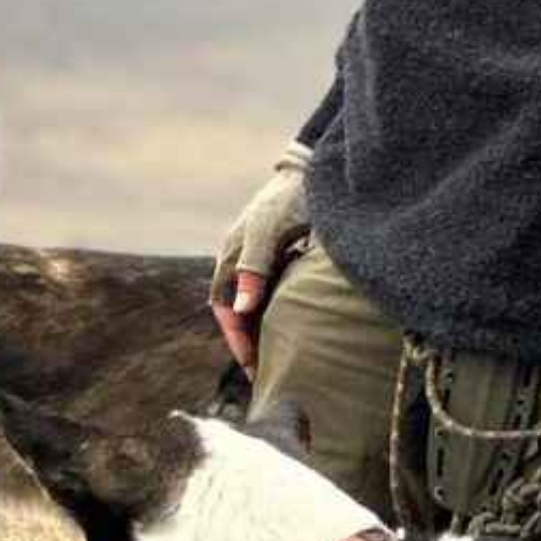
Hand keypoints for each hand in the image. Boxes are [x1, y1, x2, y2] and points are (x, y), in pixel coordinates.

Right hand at [209, 143, 311, 368]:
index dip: (236, 338)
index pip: (225, 307)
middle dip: (247, 340)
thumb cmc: (290, 198)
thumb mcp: (268, 232)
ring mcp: (261, 258)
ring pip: (254, 303)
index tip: (252, 365)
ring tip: (279, 355)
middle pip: (237, 309)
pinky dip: (278, 312)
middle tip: (265, 370)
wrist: (315, 169)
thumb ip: (253, 269)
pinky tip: (295, 326)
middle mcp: (242, 259)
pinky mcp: (281, 256)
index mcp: (232, 255)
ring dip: (262, 328)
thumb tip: (238, 309)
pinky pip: (273, 292)